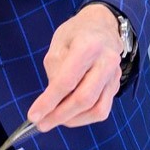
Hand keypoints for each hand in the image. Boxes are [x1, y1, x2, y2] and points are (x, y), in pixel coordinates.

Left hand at [26, 4, 123, 132]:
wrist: (103, 25)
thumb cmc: (76, 33)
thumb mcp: (57, 44)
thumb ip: (55, 71)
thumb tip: (52, 101)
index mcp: (88, 46)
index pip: (67, 81)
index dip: (49, 101)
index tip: (34, 115)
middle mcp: (106, 62)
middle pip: (84, 99)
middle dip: (60, 116)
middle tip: (42, 124)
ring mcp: (114, 75)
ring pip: (97, 109)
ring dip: (74, 120)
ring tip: (55, 120)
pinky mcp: (116, 85)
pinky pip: (102, 109)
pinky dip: (85, 118)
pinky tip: (70, 116)